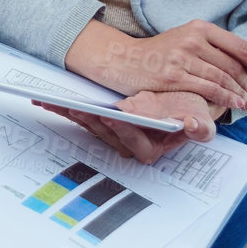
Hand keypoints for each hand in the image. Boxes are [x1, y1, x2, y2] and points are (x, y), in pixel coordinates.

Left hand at [37, 90, 214, 163]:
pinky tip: (45, 100)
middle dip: (88, 120)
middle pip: (104, 133)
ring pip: (88, 126)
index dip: (123, 129)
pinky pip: (80, 117)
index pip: (133, 140)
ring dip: (70, 114)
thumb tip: (192, 126)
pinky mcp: (99, 124)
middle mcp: (128, 144)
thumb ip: (199, 128)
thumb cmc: (188, 114)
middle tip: (75, 107)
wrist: (178, 106)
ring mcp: (111, 135)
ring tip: (54, 101)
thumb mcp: (200, 119)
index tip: (113, 116)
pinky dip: (62, 109)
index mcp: (150, 147)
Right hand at [65, 18, 246, 111]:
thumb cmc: (155, 54)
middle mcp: (192, 39)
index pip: (241, 46)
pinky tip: (235, 104)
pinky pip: (209, 89)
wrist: (122, 59)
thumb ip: (210, 47)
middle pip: (235, 64)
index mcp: (199, 28)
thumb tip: (242, 64)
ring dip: (241, 93)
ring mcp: (183, 57)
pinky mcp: (174, 75)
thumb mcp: (184, 40)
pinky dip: (227, 98)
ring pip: (224, 78)